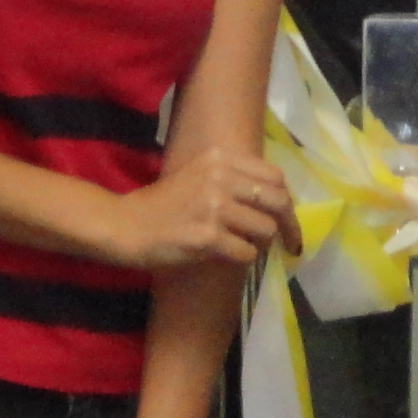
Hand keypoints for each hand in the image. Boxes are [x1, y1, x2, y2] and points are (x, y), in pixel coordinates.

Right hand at [104, 143, 292, 270]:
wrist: (127, 226)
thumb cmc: (165, 204)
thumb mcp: (200, 175)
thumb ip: (234, 179)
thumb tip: (276, 198)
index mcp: (220, 158)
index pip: (275, 176)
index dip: (286, 200)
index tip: (287, 218)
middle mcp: (220, 177)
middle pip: (278, 201)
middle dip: (289, 226)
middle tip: (290, 243)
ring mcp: (214, 207)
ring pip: (265, 229)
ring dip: (261, 244)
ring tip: (246, 247)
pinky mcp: (208, 237)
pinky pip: (247, 253)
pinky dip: (243, 259)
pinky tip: (228, 256)